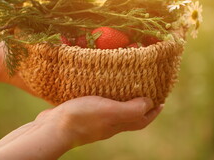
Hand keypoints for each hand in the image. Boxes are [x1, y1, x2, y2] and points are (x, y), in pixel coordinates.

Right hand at [0, 96, 162, 159]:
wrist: (52, 128)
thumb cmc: (82, 118)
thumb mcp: (110, 111)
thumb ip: (131, 109)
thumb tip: (150, 103)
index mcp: (118, 123)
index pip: (142, 119)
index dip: (154, 111)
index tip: (161, 99)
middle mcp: (109, 123)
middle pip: (131, 116)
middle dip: (140, 104)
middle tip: (145, 88)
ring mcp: (95, 119)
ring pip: (114, 109)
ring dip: (123, 99)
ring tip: (126, 84)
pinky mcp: (83, 112)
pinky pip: (99, 103)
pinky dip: (105, 96)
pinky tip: (101, 85)